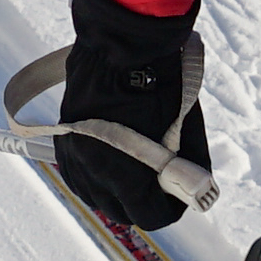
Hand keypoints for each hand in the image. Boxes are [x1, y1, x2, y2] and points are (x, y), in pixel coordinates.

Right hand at [48, 0, 204, 229]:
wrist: (120, 45)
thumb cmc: (160, 82)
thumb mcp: (185, 127)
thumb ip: (190, 165)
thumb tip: (196, 188)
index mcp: (124, 172)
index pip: (150, 215)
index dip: (170, 208)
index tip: (180, 195)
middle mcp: (93, 171)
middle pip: (121, 211)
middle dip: (145, 203)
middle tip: (162, 186)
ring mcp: (74, 156)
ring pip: (96, 196)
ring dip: (118, 194)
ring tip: (137, 176)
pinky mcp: (64, 140)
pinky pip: (78, 176)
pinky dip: (95, 178)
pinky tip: (111, 167)